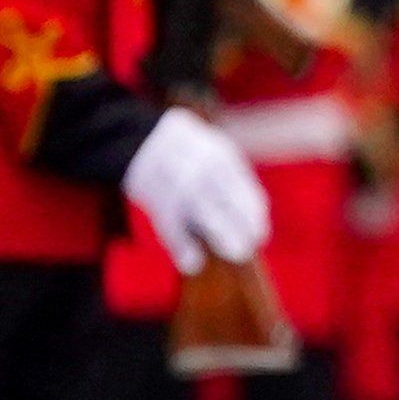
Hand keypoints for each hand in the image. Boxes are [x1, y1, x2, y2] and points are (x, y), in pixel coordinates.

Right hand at [124, 108, 271, 268]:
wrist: (140, 135)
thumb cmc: (186, 150)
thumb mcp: (214, 152)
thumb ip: (231, 181)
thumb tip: (253, 216)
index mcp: (224, 160)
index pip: (248, 195)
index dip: (255, 219)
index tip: (259, 236)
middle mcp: (206, 172)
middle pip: (233, 208)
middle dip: (243, 232)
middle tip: (245, 251)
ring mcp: (183, 185)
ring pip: (208, 218)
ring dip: (224, 239)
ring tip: (236, 253)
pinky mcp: (159, 198)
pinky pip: (174, 228)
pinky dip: (183, 248)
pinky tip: (192, 264)